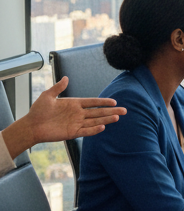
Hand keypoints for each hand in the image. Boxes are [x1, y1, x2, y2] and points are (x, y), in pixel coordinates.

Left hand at [1, 77, 126, 161]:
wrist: (31, 126)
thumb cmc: (38, 110)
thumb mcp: (47, 96)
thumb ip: (58, 87)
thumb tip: (66, 77)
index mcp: (74, 104)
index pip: (93, 102)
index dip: (103, 102)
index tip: (114, 102)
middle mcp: (78, 114)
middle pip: (98, 112)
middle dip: (111, 111)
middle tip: (125, 111)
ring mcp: (76, 123)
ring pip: (95, 121)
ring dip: (106, 120)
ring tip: (117, 118)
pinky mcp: (72, 133)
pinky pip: (86, 131)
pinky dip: (94, 130)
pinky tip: (103, 126)